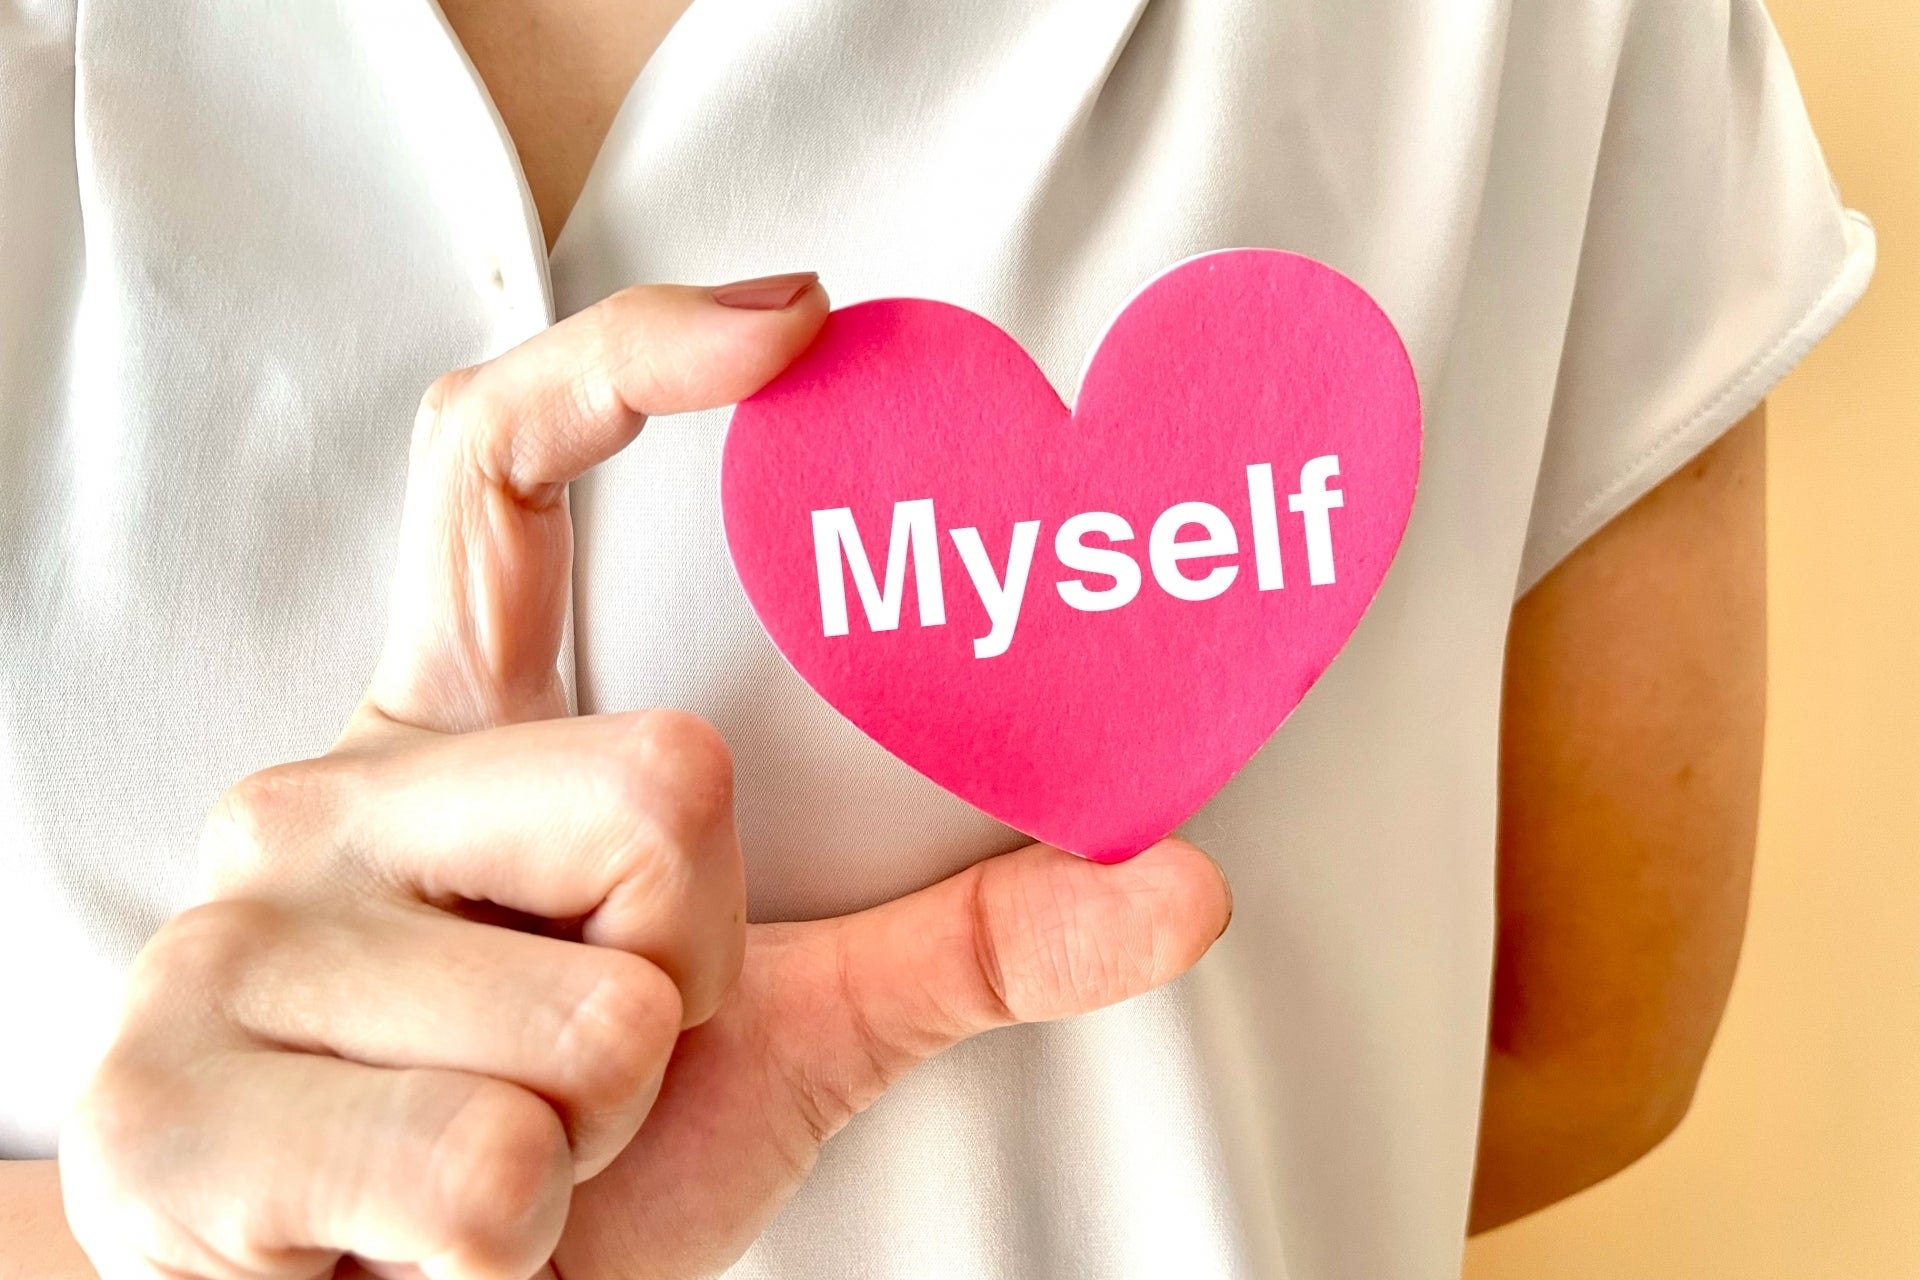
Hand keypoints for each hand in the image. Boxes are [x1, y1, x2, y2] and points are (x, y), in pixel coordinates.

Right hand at [59, 272, 1230, 1279]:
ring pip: (590, 1013)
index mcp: (450, 743)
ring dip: (598, 1134)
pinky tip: (413, 1248)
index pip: (497, 469)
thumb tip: (1191, 886)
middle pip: (661, 787)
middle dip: (692, 970)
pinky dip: (513, 1244)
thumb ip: (969, 942)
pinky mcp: (169, 1108)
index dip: (632, 363)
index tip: (800, 324)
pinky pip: (481, 1171)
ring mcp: (227, 940)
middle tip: (603, 1058)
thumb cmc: (563, 1164)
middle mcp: (319, 799)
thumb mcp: (777, 1031)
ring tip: (504, 1162)